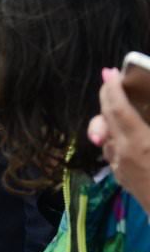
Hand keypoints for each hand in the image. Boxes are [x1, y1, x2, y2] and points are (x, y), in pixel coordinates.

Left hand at [89, 67, 149, 212]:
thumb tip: (145, 109)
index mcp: (138, 142)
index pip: (116, 108)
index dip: (111, 88)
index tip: (110, 72)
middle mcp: (122, 153)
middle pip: (105, 118)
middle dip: (106, 97)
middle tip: (111, 81)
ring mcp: (119, 168)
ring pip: (107, 136)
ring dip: (110, 118)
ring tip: (122, 105)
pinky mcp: (121, 179)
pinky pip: (113, 151)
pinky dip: (117, 137)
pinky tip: (129, 135)